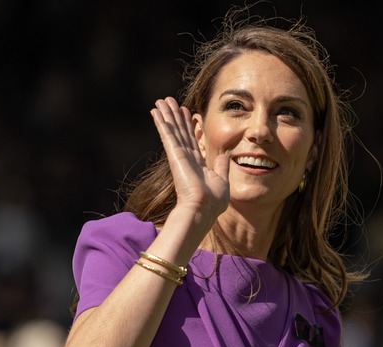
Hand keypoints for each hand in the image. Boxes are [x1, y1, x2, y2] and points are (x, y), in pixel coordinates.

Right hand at [150, 97, 229, 219]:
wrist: (203, 209)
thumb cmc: (212, 201)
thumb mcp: (222, 181)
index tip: (186, 112)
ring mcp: (179, 156)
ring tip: (160, 101)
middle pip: (179, 131)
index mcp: (197, 164)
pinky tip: (156, 111)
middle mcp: (186, 158)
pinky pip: (167, 135)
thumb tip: (226, 156)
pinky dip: (161, 122)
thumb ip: (222, 166)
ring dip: (166, 114)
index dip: (188, 125)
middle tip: (168, 102)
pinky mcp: (174, 155)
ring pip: (172, 130)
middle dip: (174, 116)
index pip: (191, 140)